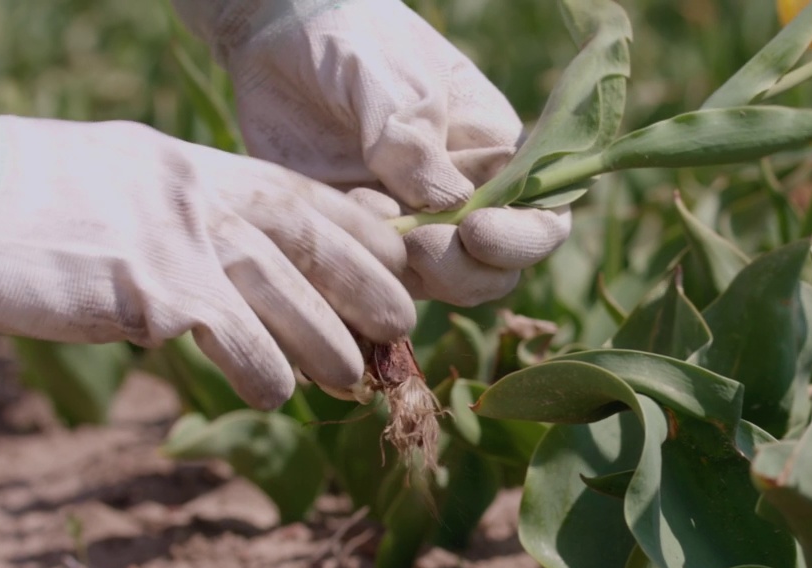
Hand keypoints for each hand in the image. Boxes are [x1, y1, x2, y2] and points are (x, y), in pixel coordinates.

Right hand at [0, 116, 414, 408]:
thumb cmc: (27, 207)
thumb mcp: (117, 186)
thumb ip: (179, 212)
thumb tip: (224, 263)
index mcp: (191, 166)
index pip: (294, 193)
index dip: (354, 228)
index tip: (397, 259)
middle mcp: (193, 193)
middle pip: (304, 238)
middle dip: (362, 283)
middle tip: (402, 327)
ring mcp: (172, 237)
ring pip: (280, 290)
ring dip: (324, 340)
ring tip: (354, 380)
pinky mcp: (146, 288)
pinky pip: (229, 334)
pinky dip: (260, 369)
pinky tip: (275, 395)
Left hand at [172, 0, 571, 305]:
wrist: (268, 38)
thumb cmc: (347, 38)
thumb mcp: (386, 72)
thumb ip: (414, 135)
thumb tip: (447, 206)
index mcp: (496, 152)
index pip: (543, 214)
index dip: (524, 238)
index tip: (477, 231)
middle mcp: (466, 198)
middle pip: (497, 269)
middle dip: (468, 271)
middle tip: (421, 245)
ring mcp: (415, 225)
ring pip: (443, 284)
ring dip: (417, 273)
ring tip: (371, 216)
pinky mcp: (365, 242)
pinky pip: (380, 280)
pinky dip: (365, 266)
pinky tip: (337, 212)